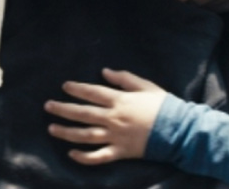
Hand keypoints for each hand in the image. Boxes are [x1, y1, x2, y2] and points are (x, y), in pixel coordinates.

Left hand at [44, 68, 165, 164]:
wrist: (180, 131)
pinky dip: (84, 157)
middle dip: (63, 109)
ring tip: (51, 129)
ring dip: (67, 132)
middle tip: (48, 106)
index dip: (77, 89)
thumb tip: (104, 71)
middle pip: (83, 113)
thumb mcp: (145, 86)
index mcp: (120, 100)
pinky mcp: (121, 152)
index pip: (92, 92)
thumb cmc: (164, 106)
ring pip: (86, 135)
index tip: (64, 86)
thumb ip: (124, 78)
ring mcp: (116, 137)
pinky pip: (99, 156)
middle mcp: (114, 118)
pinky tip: (71, 154)